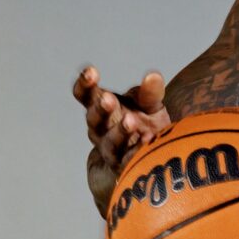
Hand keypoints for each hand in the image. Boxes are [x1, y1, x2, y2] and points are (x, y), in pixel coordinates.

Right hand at [72, 66, 171, 215]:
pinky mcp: (125, 166)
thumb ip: (150, 92)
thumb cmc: (145, 122)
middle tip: (108, 98)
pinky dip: (137, 150)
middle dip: (100, 109)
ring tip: (131, 120)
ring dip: (119, 131)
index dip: (84, 84)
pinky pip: (128, 159)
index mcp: (101, 108)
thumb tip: (153, 76)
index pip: (85, 95)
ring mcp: (110, 149)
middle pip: (94, 119)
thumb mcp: (150, 104)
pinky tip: (149, 140)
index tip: (91, 72)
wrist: (153, 154)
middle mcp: (100, 129)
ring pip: (109, 141)